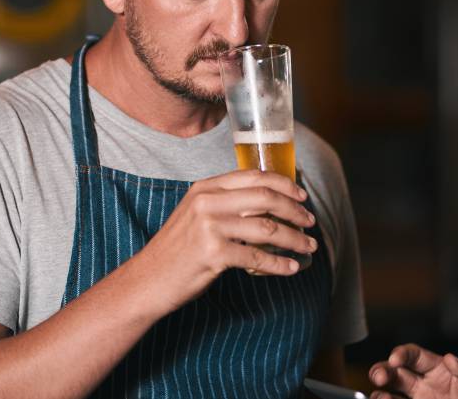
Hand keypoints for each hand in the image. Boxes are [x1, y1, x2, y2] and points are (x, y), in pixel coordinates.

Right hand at [134, 169, 316, 313]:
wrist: (147, 280)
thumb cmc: (176, 250)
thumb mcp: (196, 214)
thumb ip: (225, 204)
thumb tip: (268, 204)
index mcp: (206, 188)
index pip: (254, 176)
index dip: (284, 184)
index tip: (302, 195)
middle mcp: (208, 201)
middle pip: (266, 198)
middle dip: (295, 210)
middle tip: (310, 222)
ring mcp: (210, 226)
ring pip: (268, 228)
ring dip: (294, 238)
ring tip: (309, 246)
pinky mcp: (213, 253)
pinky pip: (258, 257)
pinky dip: (280, 264)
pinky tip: (291, 268)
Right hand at [369, 344, 457, 398]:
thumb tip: (450, 359)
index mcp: (440, 369)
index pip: (414, 355)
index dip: (402, 354)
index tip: (396, 358)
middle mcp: (427, 385)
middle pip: (396, 373)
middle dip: (383, 370)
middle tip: (378, 375)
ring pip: (393, 395)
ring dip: (381, 394)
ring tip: (377, 396)